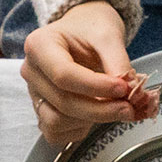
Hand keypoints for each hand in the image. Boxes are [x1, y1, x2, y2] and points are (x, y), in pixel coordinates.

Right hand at [21, 0, 134, 146]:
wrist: (82, 31)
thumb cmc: (91, 28)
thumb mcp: (108, 35)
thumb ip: (118, 62)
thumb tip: (130, 91)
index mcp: (39, 45)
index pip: (63, 75)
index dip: (96, 87)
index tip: (124, 88)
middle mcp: (31, 72)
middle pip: (62, 102)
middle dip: (100, 109)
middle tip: (130, 107)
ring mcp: (34, 95)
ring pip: (57, 122)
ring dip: (90, 120)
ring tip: (113, 107)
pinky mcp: (41, 112)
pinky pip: (55, 133)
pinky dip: (79, 129)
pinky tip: (96, 114)